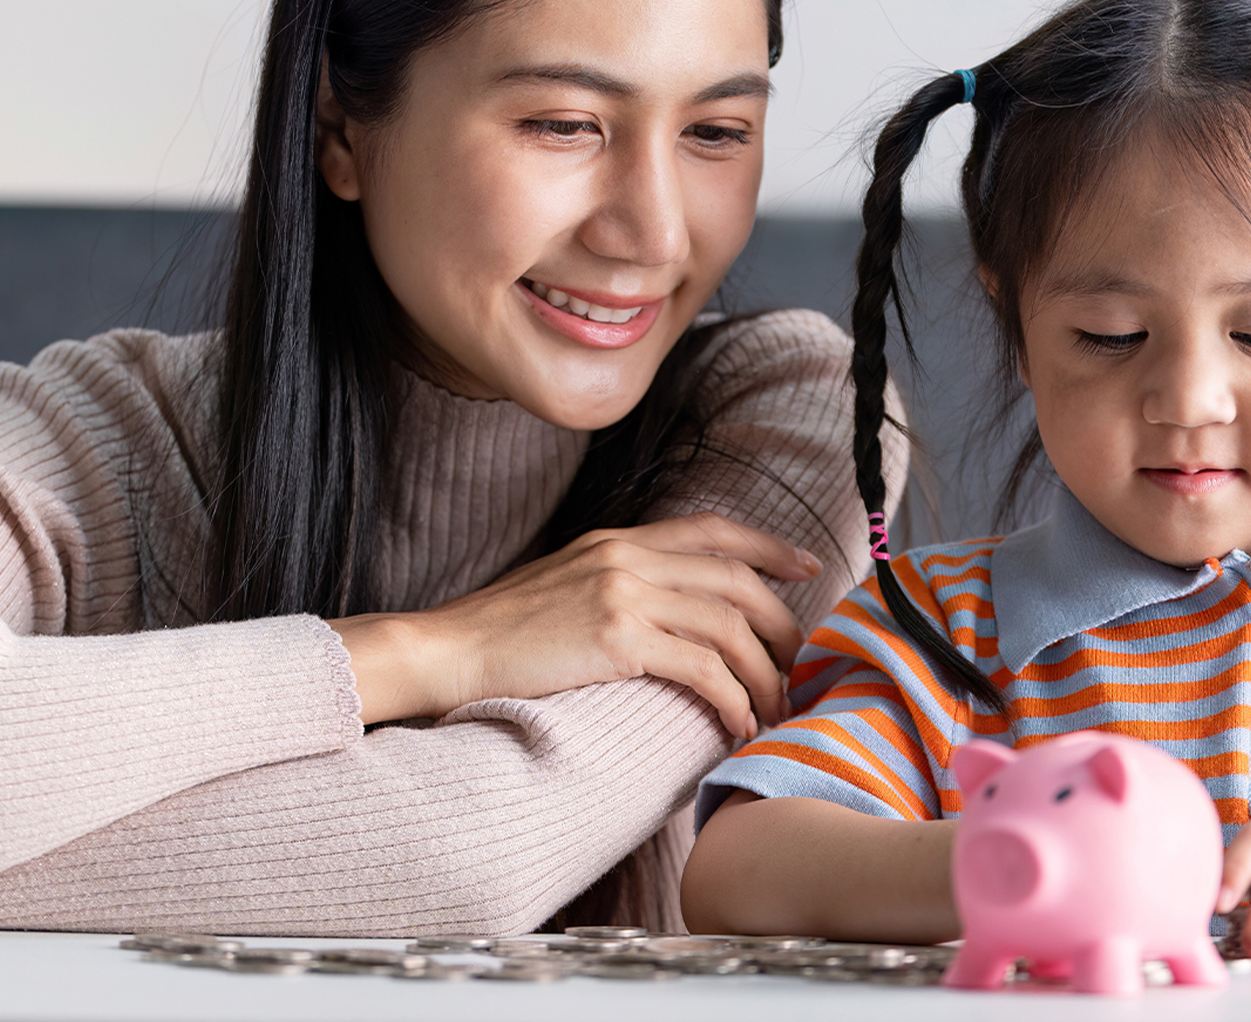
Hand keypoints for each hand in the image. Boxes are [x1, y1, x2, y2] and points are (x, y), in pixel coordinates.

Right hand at [333, 512, 821, 738]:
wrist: (444, 650)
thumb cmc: (498, 634)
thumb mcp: (563, 584)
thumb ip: (616, 582)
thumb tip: (665, 611)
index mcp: (617, 541)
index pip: (712, 529)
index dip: (768, 544)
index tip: (807, 565)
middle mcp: (627, 557)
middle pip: (735, 579)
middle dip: (782, 621)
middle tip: (803, 660)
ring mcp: (623, 594)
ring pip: (728, 626)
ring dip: (765, 671)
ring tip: (779, 707)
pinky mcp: (616, 638)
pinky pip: (701, 668)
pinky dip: (733, 696)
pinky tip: (740, 722)